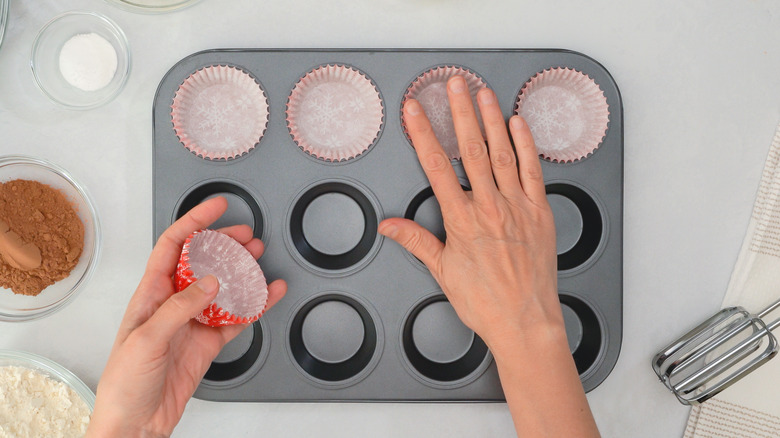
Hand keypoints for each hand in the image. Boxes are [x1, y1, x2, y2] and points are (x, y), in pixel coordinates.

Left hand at [87, 197, 286, 437]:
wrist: (135, 423)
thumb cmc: (124, 383)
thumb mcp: (146, 339)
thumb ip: (179, 308)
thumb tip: (209, 282)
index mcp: (150, 294)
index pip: (173, 247)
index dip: (194, 223)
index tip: (215, 208)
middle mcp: (172, 303)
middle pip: (202, 263)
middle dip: (225, 244)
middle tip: (247, 235)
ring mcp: (192, 323)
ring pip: (223, 288)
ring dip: (242, 272)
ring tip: (259, 259)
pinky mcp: (207, 343)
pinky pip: (236, 318)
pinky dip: (255, 306)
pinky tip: (267, 295)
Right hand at [379, 76, 558, 349]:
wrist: (525, 321)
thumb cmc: (486, 302)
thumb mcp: (442, 272)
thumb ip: (416, 241)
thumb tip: (389, 226)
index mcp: (462, 220)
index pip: (437, 167)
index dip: (423, 134)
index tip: (415, 111)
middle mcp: (490, 207)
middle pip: (471, 150)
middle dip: (460, 113)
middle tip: (454, 85)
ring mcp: (517, 206)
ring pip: (502, 153)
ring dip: (492, 120)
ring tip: (483, 94)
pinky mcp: (540, 212)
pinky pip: (532, 170)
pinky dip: (525, 145)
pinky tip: (518, 125)